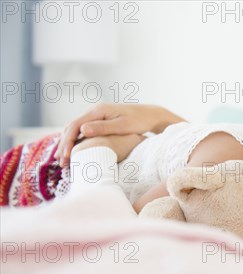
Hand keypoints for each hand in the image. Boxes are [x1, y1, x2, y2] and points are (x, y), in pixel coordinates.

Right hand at [56, 103, 184, 166]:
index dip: (68, 141)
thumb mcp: (122, 126)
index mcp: (98, 111)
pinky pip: (83, 130)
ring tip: (63, 159)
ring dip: (67, 143)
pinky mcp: (101, 121)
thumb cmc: (140, 121)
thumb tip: (83, 130)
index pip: (75, 125)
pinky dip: (76, 141)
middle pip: (72, 127)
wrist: (151, 115)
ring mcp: (97, 115)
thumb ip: (103, 128)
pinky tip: (74, 152)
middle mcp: (95, 111)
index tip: (66, 156)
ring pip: (75, 129)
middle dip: (64, 144)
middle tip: (60, 162)